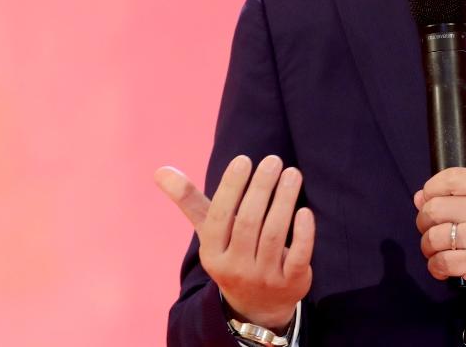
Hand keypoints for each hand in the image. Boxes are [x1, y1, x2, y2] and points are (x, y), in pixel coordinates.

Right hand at [154, 154, 313, 331]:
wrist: (256, 306)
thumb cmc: (232, 253)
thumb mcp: (210, 232)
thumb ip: (190, 201)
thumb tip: (160, 170)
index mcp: (213, 253)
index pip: (220, 217)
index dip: (231, 187)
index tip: (244, 159)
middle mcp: (236, 268)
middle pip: (249, 223)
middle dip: (262, 188)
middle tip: (274, 160)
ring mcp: (264, 278)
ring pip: (274, 235)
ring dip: (284, 201)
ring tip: (293, 173)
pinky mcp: (291, 283)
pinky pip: (297, 257)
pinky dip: (303, 234)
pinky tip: (305, 210)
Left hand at [414, 167, 465, 305]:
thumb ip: (458, 196)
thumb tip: (419, 197)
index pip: (452, 178)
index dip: (432, 188)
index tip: (429, 199)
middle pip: (435, 208)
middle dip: (424, 220)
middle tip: (430, 229)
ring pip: (434, 237)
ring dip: (427, 245)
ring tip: (436, 250)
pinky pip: (440, 262)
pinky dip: (434, 266)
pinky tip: (442, 267)